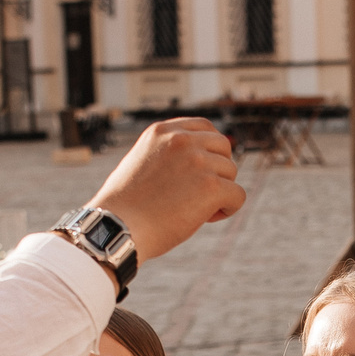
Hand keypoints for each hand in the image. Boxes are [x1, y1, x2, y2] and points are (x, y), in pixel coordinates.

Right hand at [89, 118, 243, 262]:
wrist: (117, 228)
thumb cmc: (124, 207)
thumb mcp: (141, 163)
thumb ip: (167, 155)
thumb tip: (199, 160)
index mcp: (162, 131)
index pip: (204, 127)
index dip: (210, 150)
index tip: (202, 171)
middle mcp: (181, 140)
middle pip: (223, 148)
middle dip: (217, 170)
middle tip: (198, 194)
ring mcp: (198, 162)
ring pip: (231, 173)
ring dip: (219, 193)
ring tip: (193, 210)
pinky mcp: (211, 187)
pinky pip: (238, 195)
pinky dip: (228, 209)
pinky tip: (207, 218)